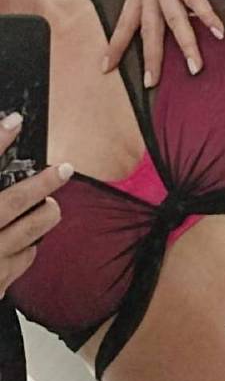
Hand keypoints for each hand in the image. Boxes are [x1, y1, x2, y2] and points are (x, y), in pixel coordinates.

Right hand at [0, 112, 72, 298]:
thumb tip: (4, 137)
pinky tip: (27, 238)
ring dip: (45, 215)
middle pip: (12, 201)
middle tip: (62, 169)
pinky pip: (25, 258)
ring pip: (30, 233)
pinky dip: (30, 244)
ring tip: (49, 205)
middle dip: (42, 183)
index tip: (14, 122)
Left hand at [102, 0, 224, 87]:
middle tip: (151, 84)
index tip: (106, 68)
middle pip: (149, 31)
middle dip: (151, 59)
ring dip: (185, 46)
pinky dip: (207, 14)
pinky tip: (219, 31)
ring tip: (195, 68)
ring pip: (174, 21)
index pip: (124, 25)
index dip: (116, 47)